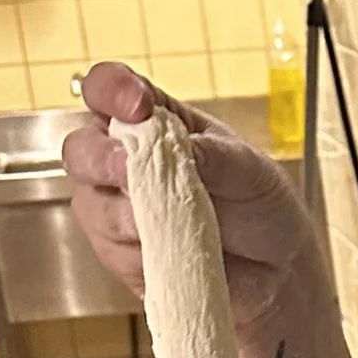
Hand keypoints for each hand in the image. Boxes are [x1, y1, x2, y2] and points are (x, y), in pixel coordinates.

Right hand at [61, 61, 322, 338]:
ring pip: (91, 205)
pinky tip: (170, 252)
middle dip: (98, 157)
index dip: (111, 90)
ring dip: (123, 213)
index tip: (137, 105)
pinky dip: (139, 253)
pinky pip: (112, 252)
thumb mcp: (251, 169)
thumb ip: (215, 155)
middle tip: (126, 167)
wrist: (276, 268)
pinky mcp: (122, 256)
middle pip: (80, 148)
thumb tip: (185, 148)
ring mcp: (118, 209)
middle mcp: (124, 160)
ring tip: (167, 220)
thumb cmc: (260, 205)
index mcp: (153, 120)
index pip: (109, 89)